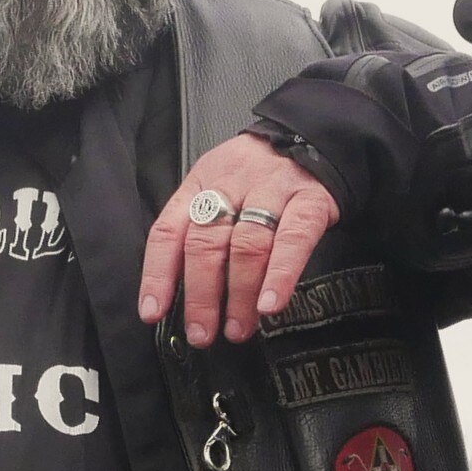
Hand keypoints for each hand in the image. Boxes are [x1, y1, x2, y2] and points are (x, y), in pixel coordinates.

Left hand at [139, 134, 338, 346]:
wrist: (317, 137)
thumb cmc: (262, 175)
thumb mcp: (220, 187)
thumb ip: (202, 230)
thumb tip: (182, 293)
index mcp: (202, 184)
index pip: (168, 231)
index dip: (158, 275)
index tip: (154, 312)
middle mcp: (232, 185)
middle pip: (206, 243)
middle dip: (201, 296)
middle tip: (201, 333)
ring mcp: (272, 190)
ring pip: (246, 245)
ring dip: (239, 295)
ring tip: (238, 328)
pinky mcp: (310, 200)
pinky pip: (294, 240)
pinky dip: (280, 276)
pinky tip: (270, 305)